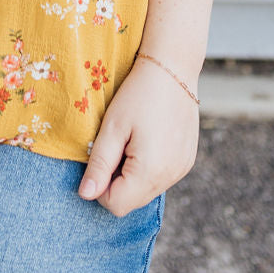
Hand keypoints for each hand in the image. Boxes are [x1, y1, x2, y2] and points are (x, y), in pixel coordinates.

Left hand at [78, 55, 199, 214]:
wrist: (173, 67)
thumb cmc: (138, 94)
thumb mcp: (112, 127)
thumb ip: (99, 165)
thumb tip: (85, 195)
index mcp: (150, 171)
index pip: (116, 205)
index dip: (100, 187)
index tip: (100, 157)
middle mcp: (171, 177)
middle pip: (133, 201)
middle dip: (117, 181)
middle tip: (114, 145)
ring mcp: (182, 169)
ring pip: (147, 190)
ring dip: (133, 175)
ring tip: (131, 140)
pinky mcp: (188, 160)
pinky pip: (162, 177)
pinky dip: (149, 167)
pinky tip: (147, 139)